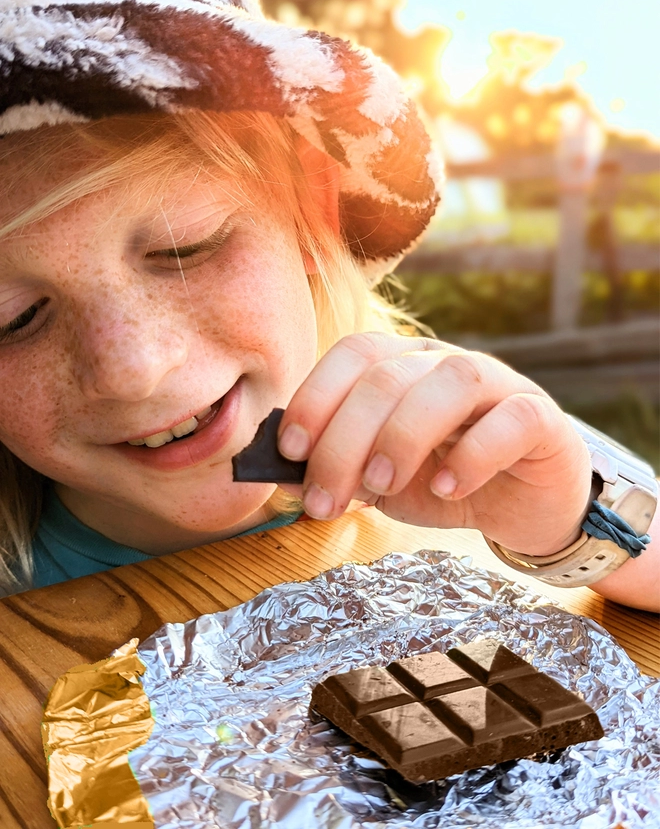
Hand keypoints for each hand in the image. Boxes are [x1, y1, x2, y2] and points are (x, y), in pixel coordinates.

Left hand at [277, 332, 592, 555]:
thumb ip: (339, 472)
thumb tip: (282, 476)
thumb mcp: (380, 482)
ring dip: (404, 435)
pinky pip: (513, 419)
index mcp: (403, 365)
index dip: (317, 395)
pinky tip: (449, 489)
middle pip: (389, 375)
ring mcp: (499, 385)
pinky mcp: (541, 419)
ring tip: (382, 486)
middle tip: (326, 499)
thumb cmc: (444, 483)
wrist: (523, 505)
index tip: (290, 450)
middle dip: (345, 439)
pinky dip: (475, 454)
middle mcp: (447, 363)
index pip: (355, 354)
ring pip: (452, 381)